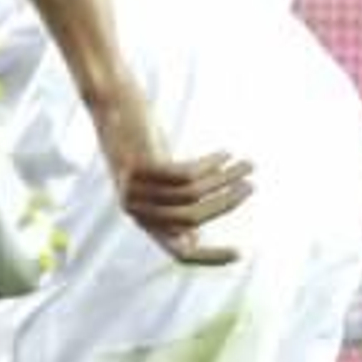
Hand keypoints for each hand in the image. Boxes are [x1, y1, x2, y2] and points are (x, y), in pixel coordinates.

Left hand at [92, 85, 252, 265]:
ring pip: (193, 195)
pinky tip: (225, 154)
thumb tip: (193, 232)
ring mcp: (134, 189)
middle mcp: (135, 210)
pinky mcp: (138, 166)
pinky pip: (186, 174)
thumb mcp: (156, 181)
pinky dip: (210, 165)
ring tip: (247, 165)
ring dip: (226, 179)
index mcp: (143, 220)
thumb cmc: (140, 144)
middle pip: (193, 221)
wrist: (110, 104)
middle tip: (251, 187)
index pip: (179, 254)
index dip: (209, 258)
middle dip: (227, 204)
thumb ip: (171, 206)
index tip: (240, 252)